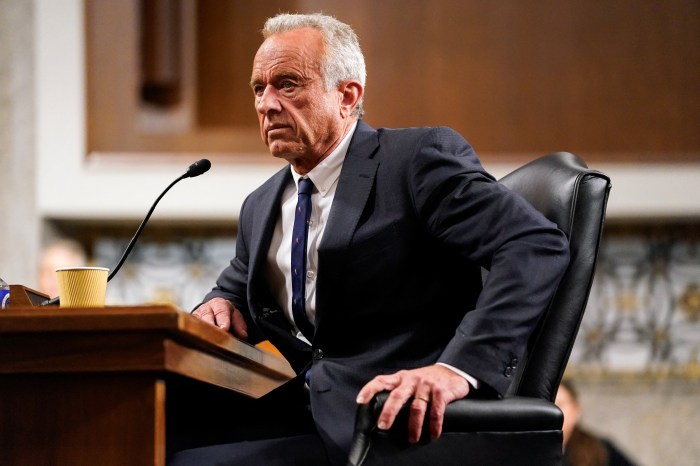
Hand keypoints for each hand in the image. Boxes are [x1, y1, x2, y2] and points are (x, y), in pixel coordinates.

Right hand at [192, 297, 248, 338]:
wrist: (212, 307)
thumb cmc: (225, 313)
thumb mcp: (235, 315)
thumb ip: (239, 325)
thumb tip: (243, 335)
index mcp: (218, 304)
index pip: (221, 312)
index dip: (222, 320)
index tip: (224, 329)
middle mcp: (205, 309)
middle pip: (206, 317)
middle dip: (211, 327)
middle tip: (216, 337)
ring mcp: (196, 316)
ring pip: (197, 324)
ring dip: (202, 333)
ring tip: (207, 343)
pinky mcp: (190, 323)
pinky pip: (191, 330)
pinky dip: (195, 337)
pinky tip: (199, 345)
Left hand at [355, 365, 469, 443]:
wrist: (451, 371)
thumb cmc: (426, 380)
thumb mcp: (409, 381)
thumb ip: (398, 390)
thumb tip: (383, 412)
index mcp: (401, 378)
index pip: (381, 381)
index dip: (369, 389)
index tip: (360, 401)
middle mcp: (412, 380)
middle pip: (397, 396)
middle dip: (389, 412)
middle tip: (383, 426)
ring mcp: (426, 386)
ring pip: (416, 407)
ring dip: (413, 426)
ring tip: (412, 439)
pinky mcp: (440, 392)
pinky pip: (436, 412)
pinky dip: (434, 426)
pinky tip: (432, 434)